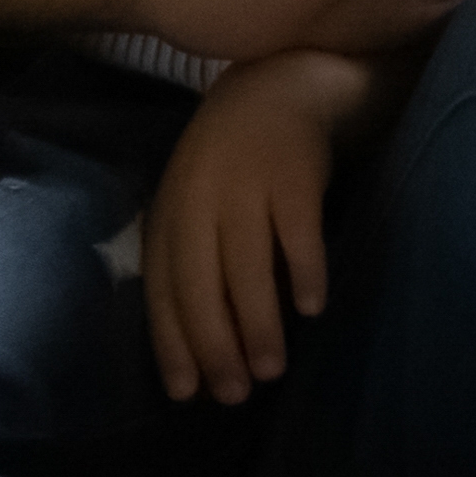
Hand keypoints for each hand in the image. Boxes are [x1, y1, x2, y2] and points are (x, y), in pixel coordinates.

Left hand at [144, 50, 356, 404]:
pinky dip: (302, 271)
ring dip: (257, 324)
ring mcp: (248, 184)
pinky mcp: (295, 172)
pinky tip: (311, 307)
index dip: (173, 344)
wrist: (281, 82)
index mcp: (171, 211)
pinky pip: (298, 232)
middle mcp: (201, 199)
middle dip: (214, 346)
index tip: (188, 394)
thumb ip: (190, 256)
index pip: (164, 289)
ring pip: (246, 267)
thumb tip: (197, 345)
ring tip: (271, 368)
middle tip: (235, 393)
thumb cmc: (234, 160)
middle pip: (201, 285)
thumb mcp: (196, 200)